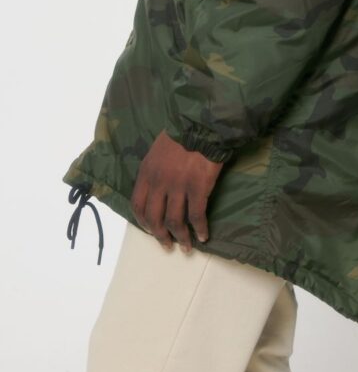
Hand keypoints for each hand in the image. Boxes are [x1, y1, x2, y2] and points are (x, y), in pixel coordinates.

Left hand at [131, 131, 223, 251]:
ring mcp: (178, 187)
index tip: (151, 230)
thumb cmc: (181, 134)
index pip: (138, 205)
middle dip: (160, 236)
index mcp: (146, 173)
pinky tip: (204, 235)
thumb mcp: (157, 151)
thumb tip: (157, 188)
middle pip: (155, 218)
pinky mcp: (198, 188)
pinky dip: (200, 228)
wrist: (203, 124)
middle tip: (168, 245)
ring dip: (180, 237)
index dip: (143, 222)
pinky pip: (197, 215)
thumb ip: (153, 170)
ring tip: (187, 246)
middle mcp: (159, 183)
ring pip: (175, 221)